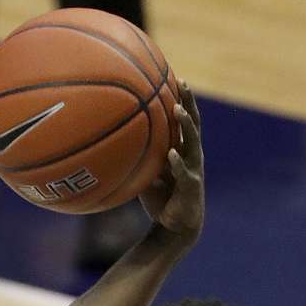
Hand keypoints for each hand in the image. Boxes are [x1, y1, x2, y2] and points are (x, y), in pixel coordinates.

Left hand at [138, 82, 203, 245]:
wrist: (174, 228)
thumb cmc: (160, 199)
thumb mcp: (147, 173)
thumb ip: (139, 157)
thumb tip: (112, 142)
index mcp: (183, 150)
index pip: (185, 121)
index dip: (183, 100)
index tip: (176, 77)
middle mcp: (192, 156)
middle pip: (194, 124)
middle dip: (189, 102)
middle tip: (184, 83)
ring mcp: (193, 170)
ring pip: (193, 143)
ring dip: (186, 125)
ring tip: (178, 110)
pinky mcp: (191, 187)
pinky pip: (184, 172)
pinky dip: (176, 162)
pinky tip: (170, 153)